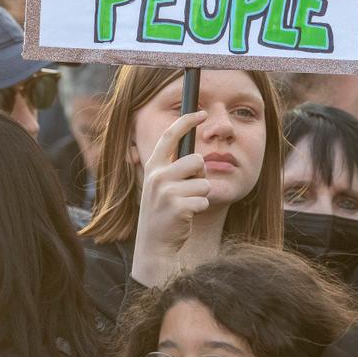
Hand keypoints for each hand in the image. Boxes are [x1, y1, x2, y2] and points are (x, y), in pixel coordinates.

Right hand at [131, 111, 211, 286]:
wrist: (154, 244)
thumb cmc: (163, 212)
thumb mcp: (160, 185)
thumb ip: (173, 167)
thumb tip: (196, 154)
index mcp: (153, 167)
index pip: (169, 136)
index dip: (186, 121)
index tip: (202, 112)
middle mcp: (157, 176)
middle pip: (197, 160)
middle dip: (200, 175)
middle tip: (188, 190)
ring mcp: (166, 191)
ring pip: (204, 182)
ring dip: (201, 194)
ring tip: (186, 204)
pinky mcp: (178, 206)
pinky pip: (204, 199)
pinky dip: (200, 208)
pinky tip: (186, 216)